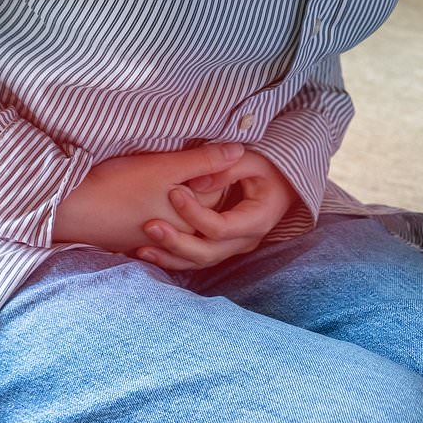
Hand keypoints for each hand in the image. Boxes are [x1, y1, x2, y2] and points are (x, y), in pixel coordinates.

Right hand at [51, 142, 242, 253]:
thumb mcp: (165, 166)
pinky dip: (166, 221)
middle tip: (195, 167)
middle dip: (207, 191)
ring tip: (173, 183)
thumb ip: (204, 160)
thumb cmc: (118, 186)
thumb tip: (241, 152)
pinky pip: (164, 234)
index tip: (211, 155)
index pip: (221, 195)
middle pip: (205, 211)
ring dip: (185, 208)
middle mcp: (181, 237)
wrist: (72, 211)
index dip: (220, 172)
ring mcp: (159, 244)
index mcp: (193, 218)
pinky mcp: (139, 244)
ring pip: (185, 223)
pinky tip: (153, 202)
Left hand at [133, 149, 300, 269]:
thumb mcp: (253, 161)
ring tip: (141, 248)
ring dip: (170, 256)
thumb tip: (197, 182)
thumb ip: (226, 169)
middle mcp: (245, 241)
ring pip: (198, 262)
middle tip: (150, 225)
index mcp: (255, 221)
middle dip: (176, 242)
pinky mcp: (220, 248)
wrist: (281, 185)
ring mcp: (232, 248)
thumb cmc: (267, 169)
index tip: (173, 192)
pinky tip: (146, 252)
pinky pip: (194, 261)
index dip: (195, 212)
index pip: (220, 227)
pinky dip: (171, 258)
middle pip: (207, 252)